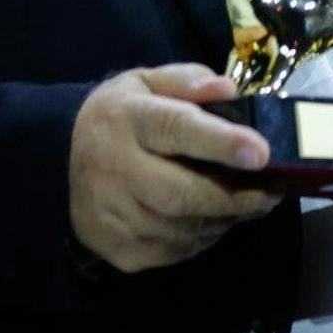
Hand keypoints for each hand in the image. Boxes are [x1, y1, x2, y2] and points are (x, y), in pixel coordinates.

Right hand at [67, 63, 282, 272]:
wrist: (61, 162)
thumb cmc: (123, 117)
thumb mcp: (148, 82)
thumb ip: (189, 82)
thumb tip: (228, 91)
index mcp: (127, 119)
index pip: (176, 129)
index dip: (220, 143)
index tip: (260, 153)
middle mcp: (114, 168)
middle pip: (181, 193)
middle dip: (234, 197)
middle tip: (270, 193)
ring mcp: (113, 215)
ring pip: (183, 228)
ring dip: (224, 219)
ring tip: (248, 203)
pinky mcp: (119, 249)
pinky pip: (176, 250)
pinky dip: (204, 236)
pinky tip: (213, 218)